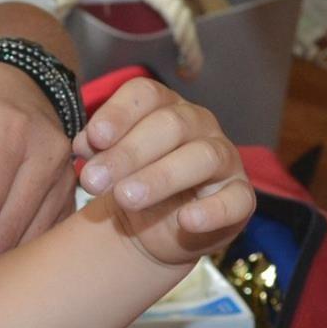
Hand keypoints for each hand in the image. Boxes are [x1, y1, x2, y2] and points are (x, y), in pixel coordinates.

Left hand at [74, 78, 253, 266]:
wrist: (154, 232)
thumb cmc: (133, 185)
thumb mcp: (109, 166)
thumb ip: (96, 150)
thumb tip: (85, 145)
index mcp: (165, 107)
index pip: (146, 94)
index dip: (119, 113)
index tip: (92, 139)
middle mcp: (199, 125)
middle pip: (170, 125)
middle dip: (128, 153)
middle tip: (93, 180)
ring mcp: (225, 159)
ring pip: (201, 157)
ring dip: (160, 177)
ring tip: (125, 198)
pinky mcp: (241, 198)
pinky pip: (235, 200)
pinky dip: (212, 210)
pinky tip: (186, 220)